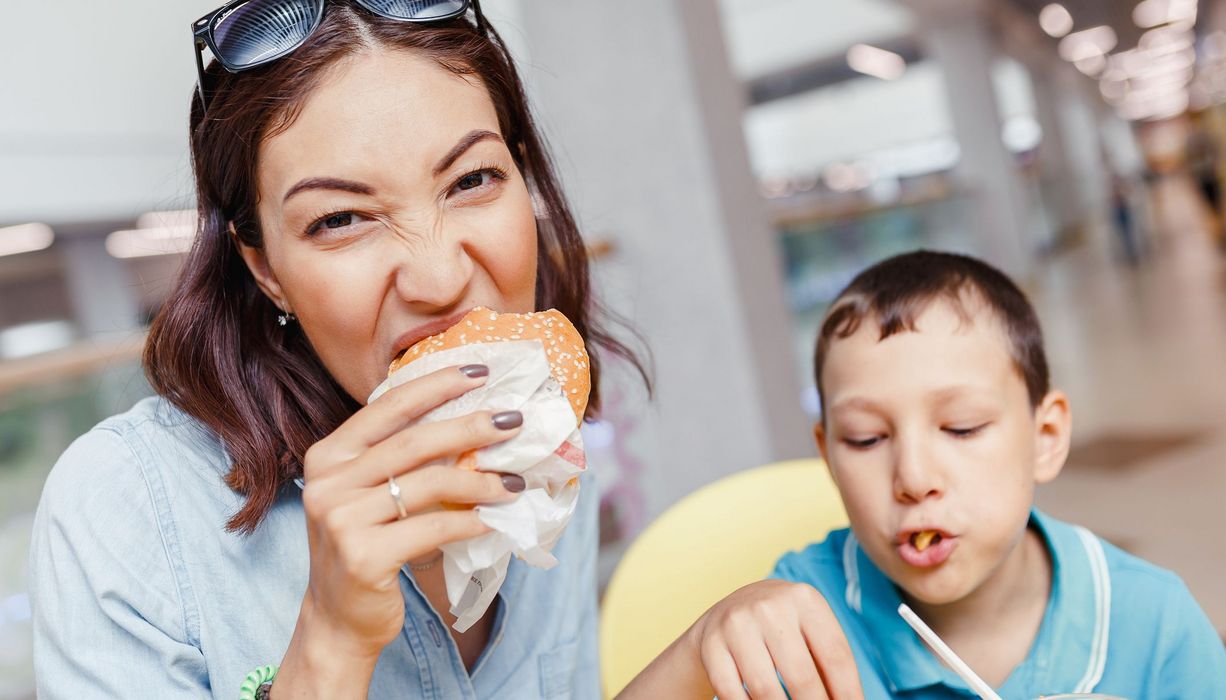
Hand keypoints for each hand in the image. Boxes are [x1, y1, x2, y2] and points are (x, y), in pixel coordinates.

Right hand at [277, 365, 523, 692]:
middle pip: (414, 441)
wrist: (339, 620)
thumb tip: (472, 420)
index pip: (388, 407)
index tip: (480, 371)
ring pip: (428, 484)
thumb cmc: (365, 547)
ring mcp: (341, 519)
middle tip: (513, 420)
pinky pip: (433, 528)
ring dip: (480, 479)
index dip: (436, 384)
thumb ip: (399, 459)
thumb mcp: (369, 494)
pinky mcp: (363, 556)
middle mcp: (327, 482)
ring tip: (514, 481)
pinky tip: (493, 521)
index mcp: (328, 456)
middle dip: (471, 425)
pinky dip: (469, 521)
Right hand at [687, 579, 862, 699]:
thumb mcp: (809, 630)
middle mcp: (770, 606)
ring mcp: (737, 623)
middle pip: (803, 678)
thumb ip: (829, 662)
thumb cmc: (783, 628)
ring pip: (766, 689)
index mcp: (805, 599)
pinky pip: (731, 692)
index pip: (836, 658)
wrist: (729, 610)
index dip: (848, 694)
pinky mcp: (711, 643)